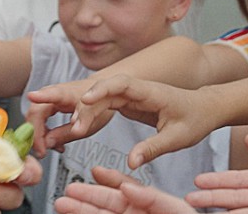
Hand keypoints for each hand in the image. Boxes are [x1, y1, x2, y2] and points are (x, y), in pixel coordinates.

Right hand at [25, 78, 94, 154]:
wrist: (104, 93)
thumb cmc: (98, 104)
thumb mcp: (88, 124)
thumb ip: (66, 133)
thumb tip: (47, 143)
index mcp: (68, 94)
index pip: (53, 93)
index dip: (41, 96)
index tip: (32, 96)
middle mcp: (56, 93)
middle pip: (36, 110)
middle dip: (35, 133)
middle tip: (41, 151)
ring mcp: (51, 98)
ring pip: (35, 116)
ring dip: (37, 135)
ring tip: (45, 149)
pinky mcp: (50, 105)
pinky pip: (40, 119)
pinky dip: (42, 132)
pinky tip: (51, 142)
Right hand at [35, 75, 213, 168]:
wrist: (203, 108)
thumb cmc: (194, 118)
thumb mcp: (177, 137)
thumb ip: (153, 148)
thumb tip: (131, 163)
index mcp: (149, 91)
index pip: (122, 84)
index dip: (101, 90)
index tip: (84, 100)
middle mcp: (133, 89)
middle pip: (99, 90)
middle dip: (73, 97)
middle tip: (44, 105)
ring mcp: (126, 95)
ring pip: (94, 99)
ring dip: (75, 112)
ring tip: (60, 128)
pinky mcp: (122, 102)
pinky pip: (98, 107)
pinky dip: (84, 117)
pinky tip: (71, 130)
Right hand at [55, 167, 196, 213]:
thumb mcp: (177, 211)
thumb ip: (153, 197)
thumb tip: (128, 186)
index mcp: (151, 207)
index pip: (125, 190)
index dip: (109, 180)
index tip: (94, 171)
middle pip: (107, 206)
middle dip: (86, 198)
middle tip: (68, 192)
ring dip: (81, 212)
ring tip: (63, 205)